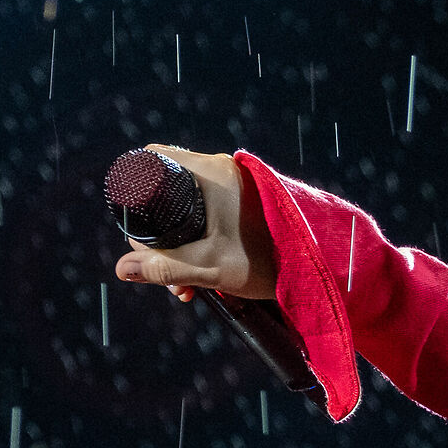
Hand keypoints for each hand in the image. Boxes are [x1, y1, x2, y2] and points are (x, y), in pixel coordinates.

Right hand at [112, 145, 278, 303]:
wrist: (324, 270)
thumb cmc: (269, 263)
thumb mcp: (211, 267)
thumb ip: (165, 268)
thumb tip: (122, 269)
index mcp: (213, 170)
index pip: (152, 160)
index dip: (135, 193)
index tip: (137, 229)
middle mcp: (225, 169)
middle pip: (170, 191)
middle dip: (162, 236)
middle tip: (168, 276)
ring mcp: (240, 185)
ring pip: (191, 209)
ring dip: (182, 247)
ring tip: (186, 287)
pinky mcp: (250, 203)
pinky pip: (213, 215)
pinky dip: (203, 242)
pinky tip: (202, 278)